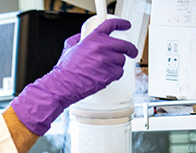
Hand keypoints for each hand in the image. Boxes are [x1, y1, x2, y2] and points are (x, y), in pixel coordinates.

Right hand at [10, 18, 138, 135]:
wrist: (64, 85)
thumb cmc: (65, 70)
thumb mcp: (68, 48)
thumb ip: (77, 40)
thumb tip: (80, 37)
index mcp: (94, 39)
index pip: (112, 25)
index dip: (121, 24)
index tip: (126, 26)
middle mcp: (103, 48)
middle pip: (125, 45)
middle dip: (130, 49)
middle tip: (131, 52)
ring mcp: (108, 61)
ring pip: (121, 60)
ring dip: (117, 64)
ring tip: (107, 68)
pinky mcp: (110, 74)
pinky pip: (119, 72)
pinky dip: (115, 74)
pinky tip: (106, 75)